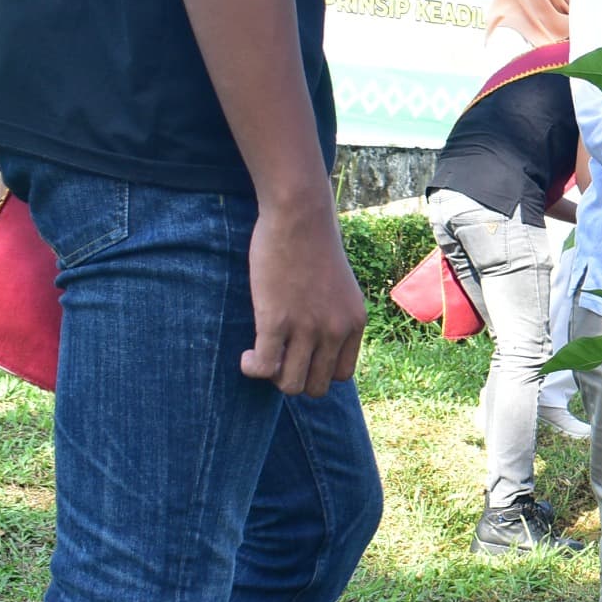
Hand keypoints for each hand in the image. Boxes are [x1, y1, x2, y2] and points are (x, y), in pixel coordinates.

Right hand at [240, 197, 365, 395]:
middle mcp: (336, 330)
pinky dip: (252, 369)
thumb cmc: (314, 244)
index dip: (317, 371)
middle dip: (293, 378)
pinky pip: (264, 368)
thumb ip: (335, 315)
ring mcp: (308, 327)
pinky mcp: (277, 320)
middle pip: (316, 386)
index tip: (299, 356)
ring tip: (261, 354)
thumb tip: (315, 340)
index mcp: (354, 323)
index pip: (341, 375)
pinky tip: (247, 356)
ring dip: (272, 377)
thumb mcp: (340, 286)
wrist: (300, 214)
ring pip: (291, 384)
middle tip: (277, 356)